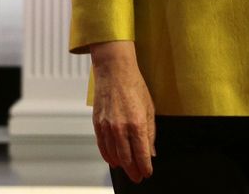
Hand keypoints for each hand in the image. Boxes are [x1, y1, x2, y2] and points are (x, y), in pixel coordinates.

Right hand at [89, 41, 155, 182]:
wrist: (114, 71)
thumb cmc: (134, 86)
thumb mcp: (149, 109)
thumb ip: (150, 133)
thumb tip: (151, 152)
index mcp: (137, 124)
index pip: (142, 155)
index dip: (145, 168)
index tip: (147, 173)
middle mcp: (121, 128)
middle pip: (127, 159)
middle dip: (134, 171)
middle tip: (137, 177)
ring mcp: (107, 126)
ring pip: (114, 155)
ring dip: (121, 165)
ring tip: (127, 169)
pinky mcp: (97, 123)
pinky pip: (102, 146)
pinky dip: (108, 156)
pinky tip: (113, 160)